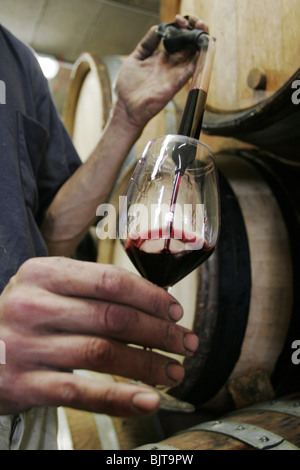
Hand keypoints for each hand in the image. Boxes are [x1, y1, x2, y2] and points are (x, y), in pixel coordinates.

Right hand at [0, 257, 197, 416]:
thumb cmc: (26, 315)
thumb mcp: (48, 288)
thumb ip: (91, 289)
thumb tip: (154, 302)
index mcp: (43, 273)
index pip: (109, 281)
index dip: (149, 297)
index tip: (175, 312)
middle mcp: (33, 305)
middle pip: (112, 317)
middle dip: (159, 332)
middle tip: (186, 343)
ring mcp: (26, 346)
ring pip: (102, 354)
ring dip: (147, 365)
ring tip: (174, 372)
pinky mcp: (25, 384)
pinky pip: (81, 393)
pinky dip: (120, 398)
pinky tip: (147, 400)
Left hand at [114, 14, 208, 130]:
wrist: (127, 108)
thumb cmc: (128, 88)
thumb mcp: (135, 58)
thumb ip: (147, 44)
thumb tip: (157, 28)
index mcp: (161, 58)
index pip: (178, 40)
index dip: (182, 28)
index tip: (179, 20)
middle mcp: (171, 65)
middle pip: (190, 45)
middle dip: (195, 30)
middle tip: (195, 21)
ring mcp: (174, 73)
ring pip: (194, 54)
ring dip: (201, 41)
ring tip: (203, 28)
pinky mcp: (176, 83)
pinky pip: (192, 69)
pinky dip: (200, 58)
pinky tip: (204, 46)